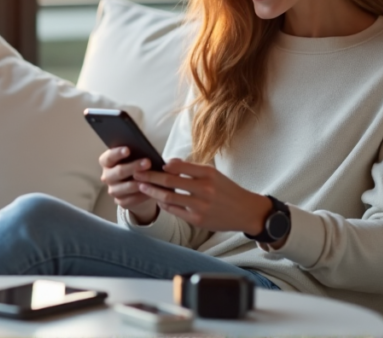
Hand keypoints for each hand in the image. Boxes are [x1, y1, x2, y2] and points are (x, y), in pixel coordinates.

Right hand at [98, 147, 160, 223]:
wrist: (137, 186)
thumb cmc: (135, 166)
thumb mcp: (134, 157)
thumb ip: (135, 153)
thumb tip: (145, 150)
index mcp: (106, 162)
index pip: (108, 157)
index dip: (117, 153)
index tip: (128, 149)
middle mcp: (107, 176)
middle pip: (119, 171)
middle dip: (134, 166)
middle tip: (148, 162)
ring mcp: (112, 190)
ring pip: (126, 186)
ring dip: (140, 182)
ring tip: (151, 179)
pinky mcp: (120, 201)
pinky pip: (131, 199)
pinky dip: (142, 195)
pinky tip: (150, 190)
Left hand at [134, 159, 271, 233]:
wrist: (246, 211)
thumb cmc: (227, 190)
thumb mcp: (214, 174)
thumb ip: (192, 169)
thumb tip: (168, 163)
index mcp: (207, 173)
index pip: (178, 166)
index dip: (160, 165)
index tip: (148, 162)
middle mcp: (204, 189)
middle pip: (169, 181)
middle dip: (149, 177)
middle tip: (136, 173)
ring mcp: (200, 205)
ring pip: (168, 197)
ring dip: (152, 192)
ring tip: (141, 186)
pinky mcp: (197, 220)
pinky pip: (174, 211)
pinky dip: (163, 204)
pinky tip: (157, 200)